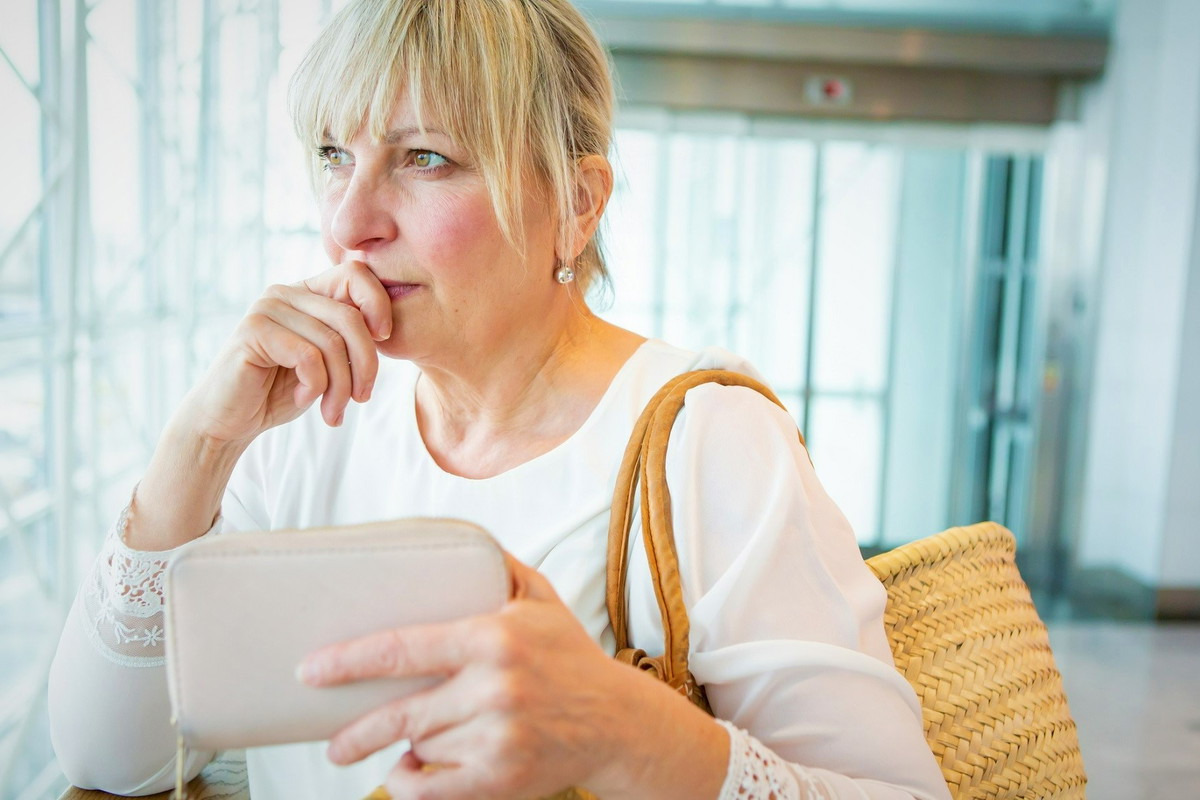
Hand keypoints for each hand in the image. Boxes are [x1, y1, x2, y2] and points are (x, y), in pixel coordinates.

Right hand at [179, 261, 391, 445]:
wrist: (230, 421)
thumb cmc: (282, 391)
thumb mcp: (328, 362)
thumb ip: (350, 339)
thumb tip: (385, 327)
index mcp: (307, 292)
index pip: (357, 274)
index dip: (379, 305)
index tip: (384, 340)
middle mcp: (286, 292)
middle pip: (351, 317)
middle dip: (366, 365)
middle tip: (361, 398)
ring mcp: (266, 308)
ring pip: (332, 343)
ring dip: (341, 387)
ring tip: (332, 410)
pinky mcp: (253, 331)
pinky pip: (308, 357)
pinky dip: (315, 386)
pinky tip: (302, 399)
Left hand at [297, 554, 714, 799]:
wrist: (619, 723)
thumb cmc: (572, 657)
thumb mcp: (543, 599)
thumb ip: (500, 566)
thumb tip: (456, 534)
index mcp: (494, 637)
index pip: (404, 647)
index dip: (349, 660)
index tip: (311, 670)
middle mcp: (494, 686)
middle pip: (401, 713)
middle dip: (355, 731)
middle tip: (332, 741)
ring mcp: (498, 735)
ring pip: (421, 746)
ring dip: (403, 749)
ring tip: (400, 745)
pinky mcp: (502, 776)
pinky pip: (434, 788)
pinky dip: (412, 782)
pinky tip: (410, 771)